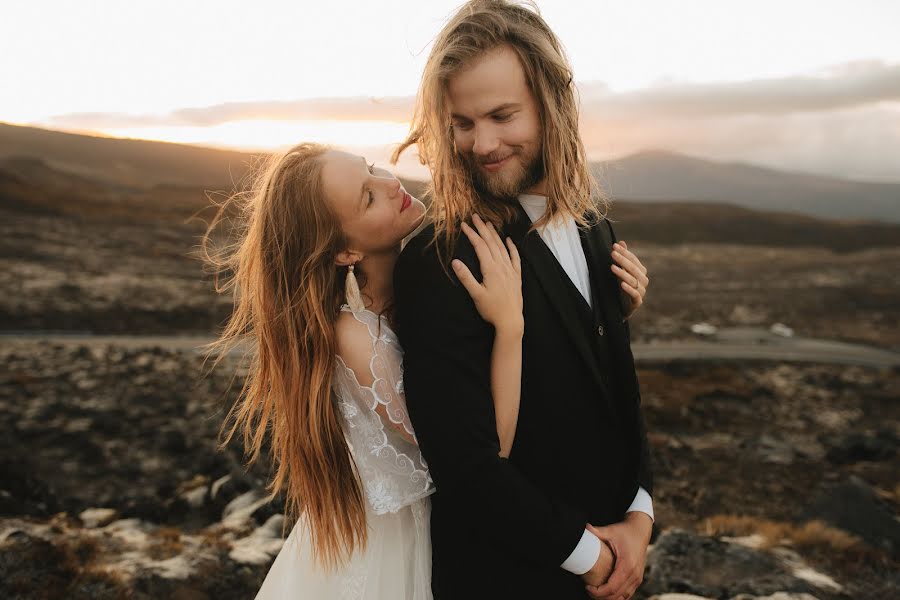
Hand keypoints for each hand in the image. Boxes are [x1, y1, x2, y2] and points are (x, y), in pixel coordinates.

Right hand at [452, 214, 522, 334]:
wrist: (511, 320)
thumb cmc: (492, 309)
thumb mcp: (475, 294)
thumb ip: (466, 277)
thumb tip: (455, 261)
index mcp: (491, 269)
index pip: (480, 246)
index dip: (472, 234)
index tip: (464, 224)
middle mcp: (502, 266)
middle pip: (491, 242)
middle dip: (482, 228)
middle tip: (475, 216)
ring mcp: (511, 270)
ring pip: (502, 247)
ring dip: (494, 234)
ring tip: (487, 224)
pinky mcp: (516, 276)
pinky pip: (515, 257)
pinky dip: (511, 247)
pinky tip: (508, 240)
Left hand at [584, 513, 651, 598]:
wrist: (640, 530)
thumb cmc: (625, 531)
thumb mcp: (610, 531)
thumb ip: (597, 531)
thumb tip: (584, 527)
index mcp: (627, 565)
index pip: (612, 587)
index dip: (598, 591)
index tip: (587, 587)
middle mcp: (634, 574)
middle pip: (616, 595)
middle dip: (601, 596)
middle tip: (588, 590)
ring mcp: (637, 578)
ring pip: (623, 597)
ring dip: (609, 598)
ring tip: (595, 592)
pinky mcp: (638, 579)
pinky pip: (628, 594)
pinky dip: (617, 596)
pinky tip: (606, 593)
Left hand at [610, 241, 648, 319]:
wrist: (622, 307)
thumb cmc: (622, 286)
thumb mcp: (622, 271)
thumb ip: (623, 258)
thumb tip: (621, 242)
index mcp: (640, 271)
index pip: (633, 259)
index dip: (624, 252)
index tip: (614, 246)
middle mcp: (643, 280)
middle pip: (633, 268)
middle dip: (622, 260)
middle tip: (613, 253)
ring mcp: (641, 291)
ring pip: (633, 280)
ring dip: (622, 273)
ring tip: (612, 267)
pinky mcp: (637, 302)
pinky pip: (635, 294)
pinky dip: (629, 289)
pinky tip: (622, 284)